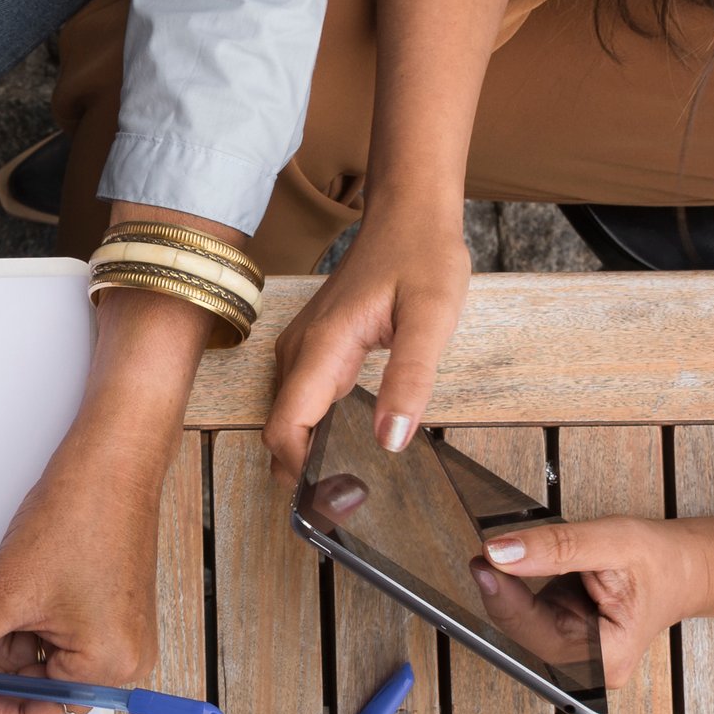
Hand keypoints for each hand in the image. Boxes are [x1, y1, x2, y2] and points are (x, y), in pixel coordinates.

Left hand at [0, 450, 166, 713]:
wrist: (112, 457)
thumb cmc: (81, 516)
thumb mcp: (2, 594)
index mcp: (107, 672)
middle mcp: (116, 664)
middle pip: (20, 686)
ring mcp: (108, 637)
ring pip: (20, 652)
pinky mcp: (96, 611)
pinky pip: (35, 626)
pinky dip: (3, 604)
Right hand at [264, 209, 469, 476]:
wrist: (407, 214)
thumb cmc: (422, 256)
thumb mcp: (433, 317)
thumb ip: (411, 379)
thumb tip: (390, 440)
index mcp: (322, 348)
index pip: (285, 428)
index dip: (301, 471)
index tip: (334, 498)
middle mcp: (299, 351)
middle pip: (280, 430)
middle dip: (304, 471)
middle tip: (349, 500)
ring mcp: (301, 349)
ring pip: (288, 418)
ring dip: (309, 452)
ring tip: (351, 480)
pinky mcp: (311, 348)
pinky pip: (300, 400)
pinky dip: (315, 429)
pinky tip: (348, 443)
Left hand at [476, 516, 709, 688]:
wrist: (684, 568)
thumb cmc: (662, 562)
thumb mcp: (612, 542)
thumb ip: (555, 548)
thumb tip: (502, 553)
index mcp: (606, 657)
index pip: (535, 632)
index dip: (504, 597)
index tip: (485, 562)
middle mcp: (588, 665)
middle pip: (521, 632)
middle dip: (501, 590)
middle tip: (488, 552)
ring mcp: (574, 654)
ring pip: (519, 624)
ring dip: (508, 589)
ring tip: (508, 556)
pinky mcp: (564, 638)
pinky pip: (526, 616)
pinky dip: (518, 590)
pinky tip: (520, 569)